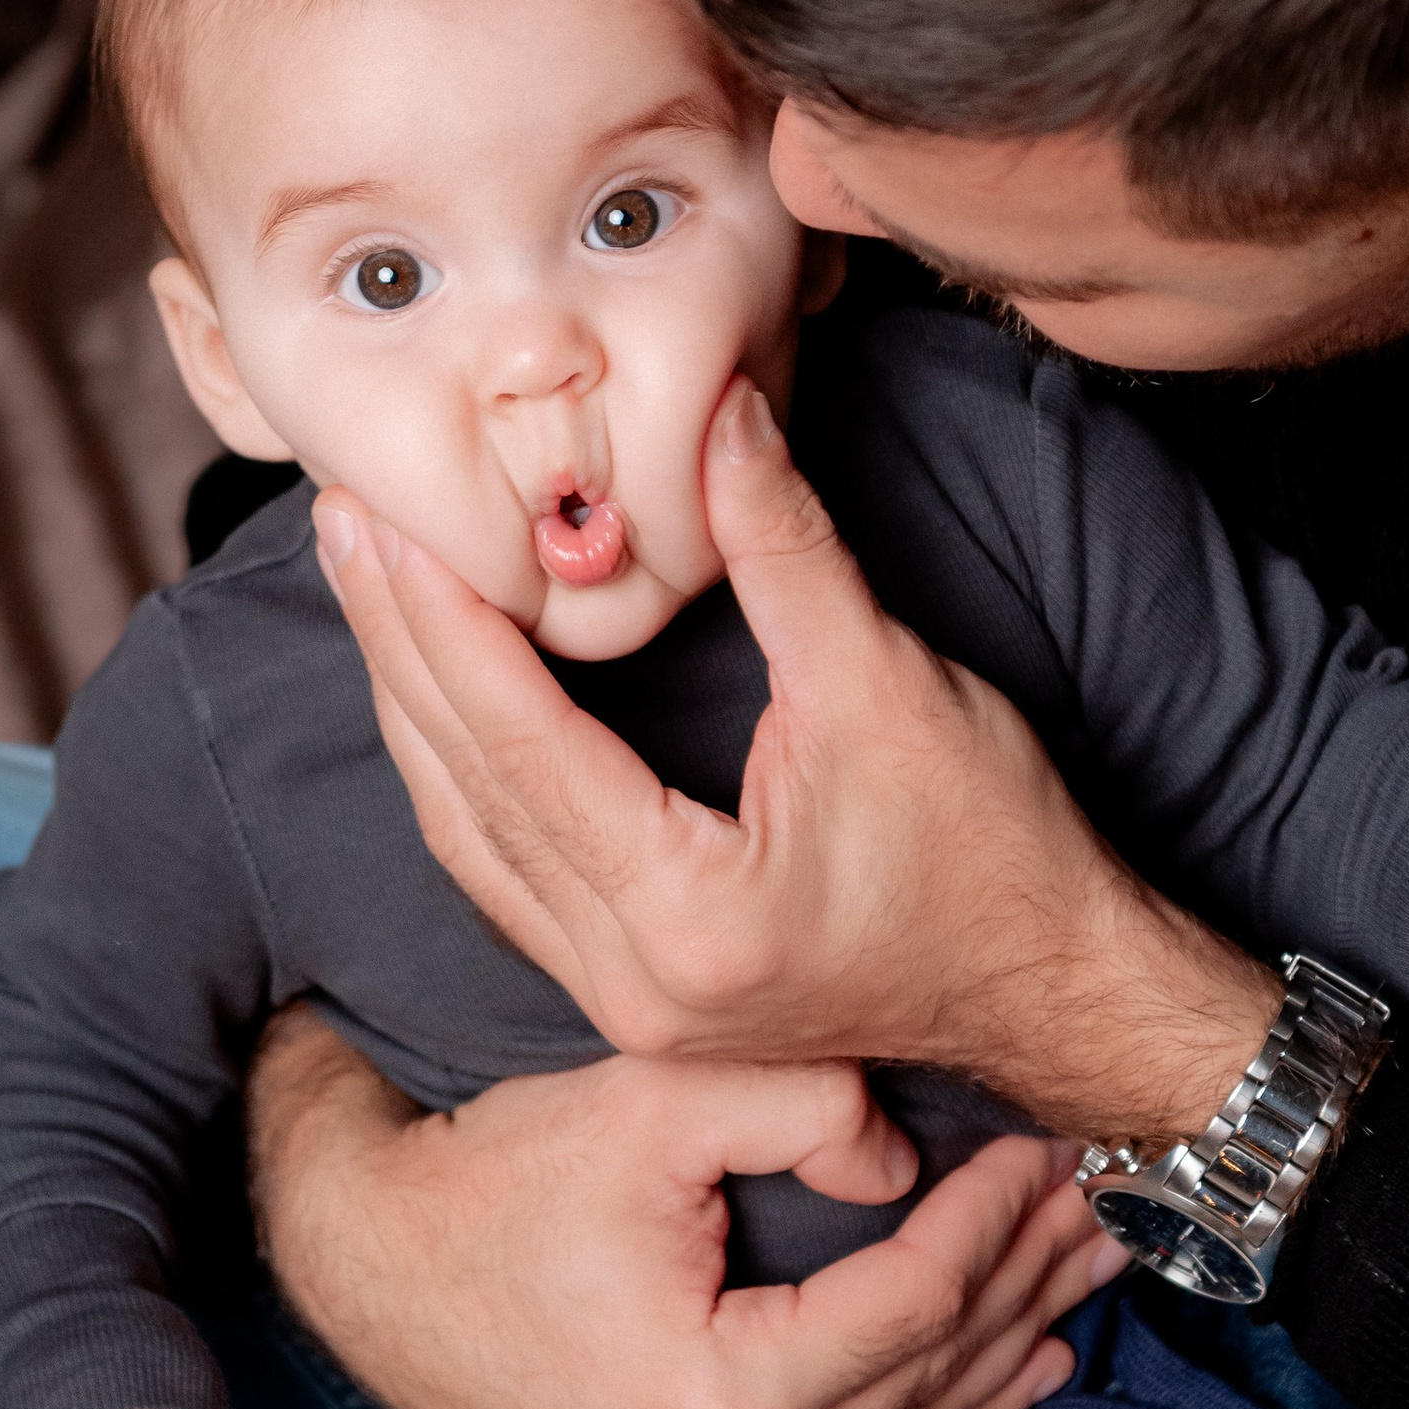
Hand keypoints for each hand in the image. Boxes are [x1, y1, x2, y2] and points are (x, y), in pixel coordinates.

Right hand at [249, 1009, 1119, 1408]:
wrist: (368, 1268)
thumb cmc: (497, 1176)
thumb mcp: (647, 1100)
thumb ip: (798, 1103)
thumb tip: (900, 1160)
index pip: (914, 1308)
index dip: (996, 1224)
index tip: (1051, 1149)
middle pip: (928, 1383)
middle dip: (1025, 1280)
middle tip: (1110, 1197)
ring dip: (1006, 1349)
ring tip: (1086, 1270)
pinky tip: (1014, 1371)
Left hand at [313, 376, 1274, 1143]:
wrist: (1060, 994)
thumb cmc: (999, 857)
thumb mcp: (890, 686)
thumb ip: (784, 547)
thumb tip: (719, 408)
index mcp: (683, 917)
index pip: (523, 747)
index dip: (444, 622)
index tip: (388, 519)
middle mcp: (627, 979)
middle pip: (467, 794)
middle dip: (400, 651)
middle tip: (348, 525)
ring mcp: (623, 1001)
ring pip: (471, 843)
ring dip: (417, 715)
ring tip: (374, 590)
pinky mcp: (636, 992)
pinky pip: (508, 878)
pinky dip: (467, 781)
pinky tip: (440, 699)